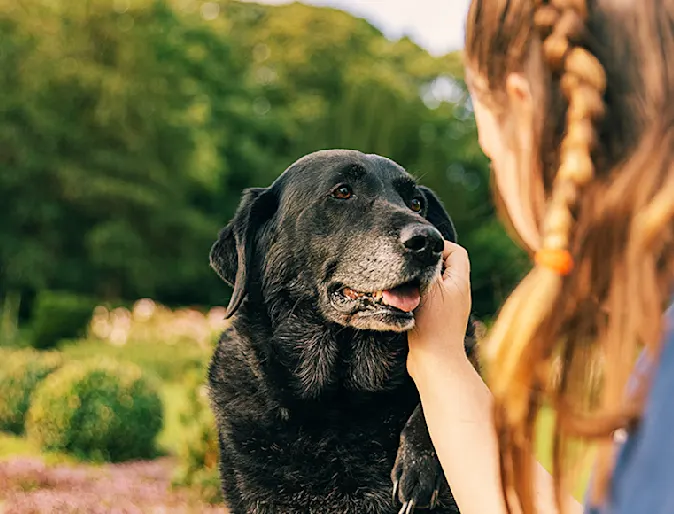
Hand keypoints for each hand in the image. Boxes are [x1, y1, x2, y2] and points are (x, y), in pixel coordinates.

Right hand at [408, 241, 471, 378]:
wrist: (435, 362)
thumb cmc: (432, 324)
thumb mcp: (429, 287)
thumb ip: (427, 265)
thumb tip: (422, 250)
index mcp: (460, 281)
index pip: (455, 251)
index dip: (438, 246)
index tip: (418, 252)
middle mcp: (458, 293)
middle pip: (444, 266)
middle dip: (425, 264)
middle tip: (408, 267)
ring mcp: (449, 307)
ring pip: (434, 283)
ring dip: (418, 282)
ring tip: (404, 286)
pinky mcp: (438, 320)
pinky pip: (428, 299)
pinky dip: (416, 297)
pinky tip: (404, 303)